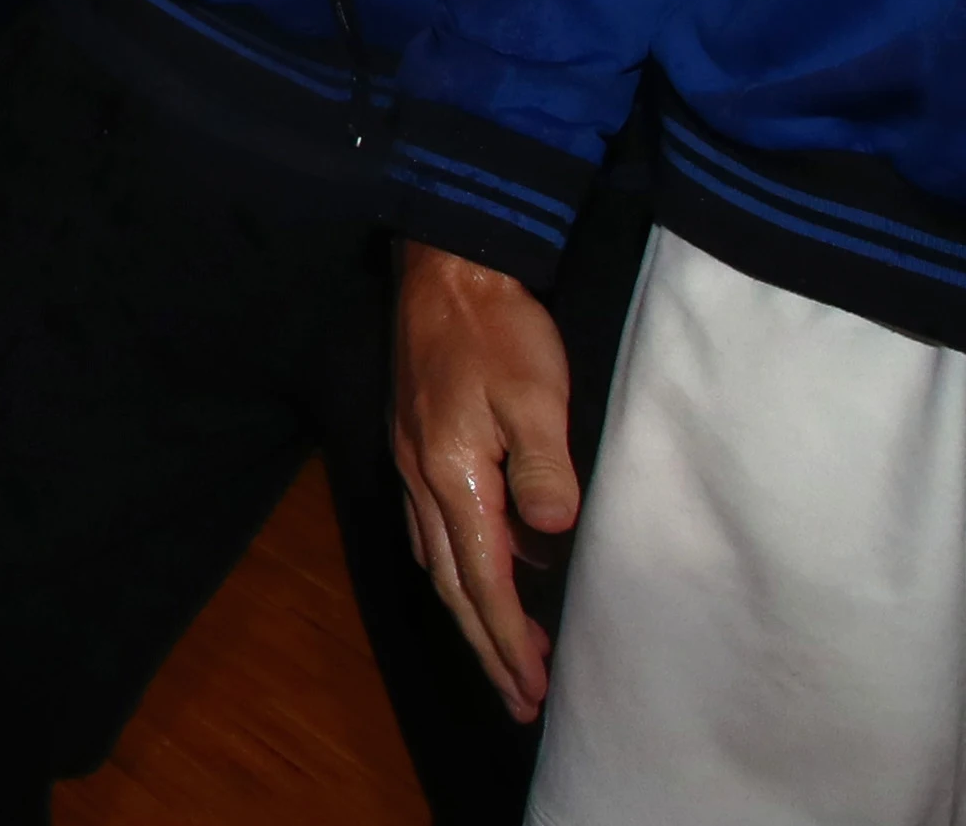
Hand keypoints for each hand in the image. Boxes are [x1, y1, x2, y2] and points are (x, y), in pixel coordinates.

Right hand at [391, 241, 579, 720]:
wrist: (445, 268)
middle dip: (486, 644)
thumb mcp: (536, 394)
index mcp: (452, 476)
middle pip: (452, 583)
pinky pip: (433, 529)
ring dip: (471, 611)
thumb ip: (545, 466)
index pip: (483, 578)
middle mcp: (422, 481)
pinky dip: (459, 568)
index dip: (508, 637)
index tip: (534, 686)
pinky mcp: (416, 445)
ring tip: (506, 651)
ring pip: (438, 560)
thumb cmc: (497, 330)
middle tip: (519, 697)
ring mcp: (413, 463)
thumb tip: (552, 535)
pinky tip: (482, 572)